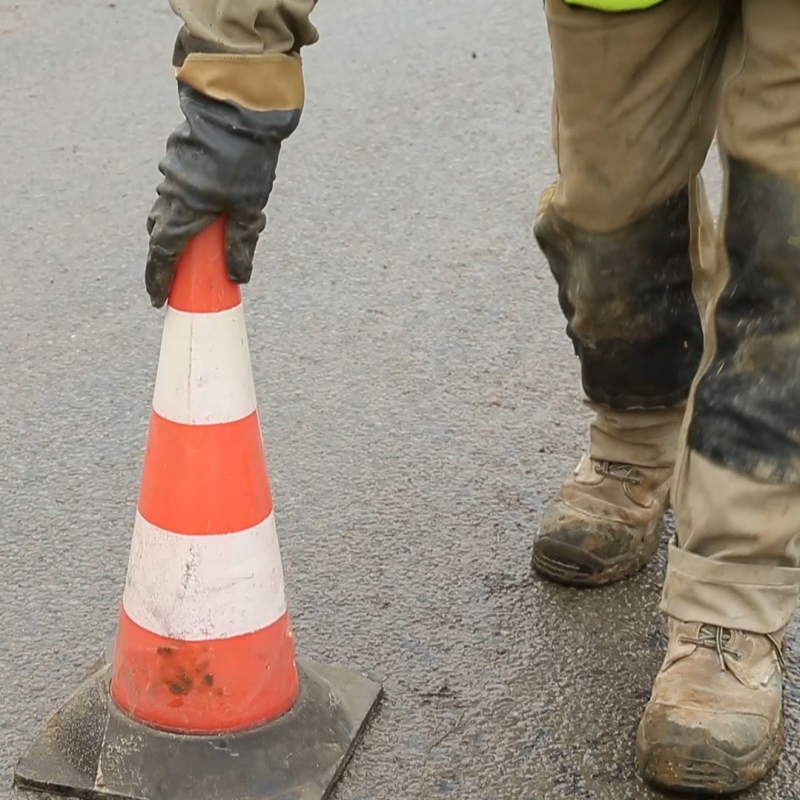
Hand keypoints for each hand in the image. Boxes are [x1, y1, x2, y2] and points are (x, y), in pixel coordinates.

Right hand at [145, 83, 300, 307]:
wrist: (235, 108)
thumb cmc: (244, 161)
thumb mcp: (249, 209)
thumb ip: (241, 244)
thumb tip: (237, 276)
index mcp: (184, 211)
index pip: (163, 255)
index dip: (159, 279)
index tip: (157, 298)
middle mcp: (171, 195)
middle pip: (159, 234)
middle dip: (162, 259)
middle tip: (170, 278)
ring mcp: (171, 175)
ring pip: (165, 211)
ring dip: (172, 231)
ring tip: (188, 247)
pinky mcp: (178, 158)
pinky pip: (175, 192)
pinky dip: (182, 208)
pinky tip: (203, 209)